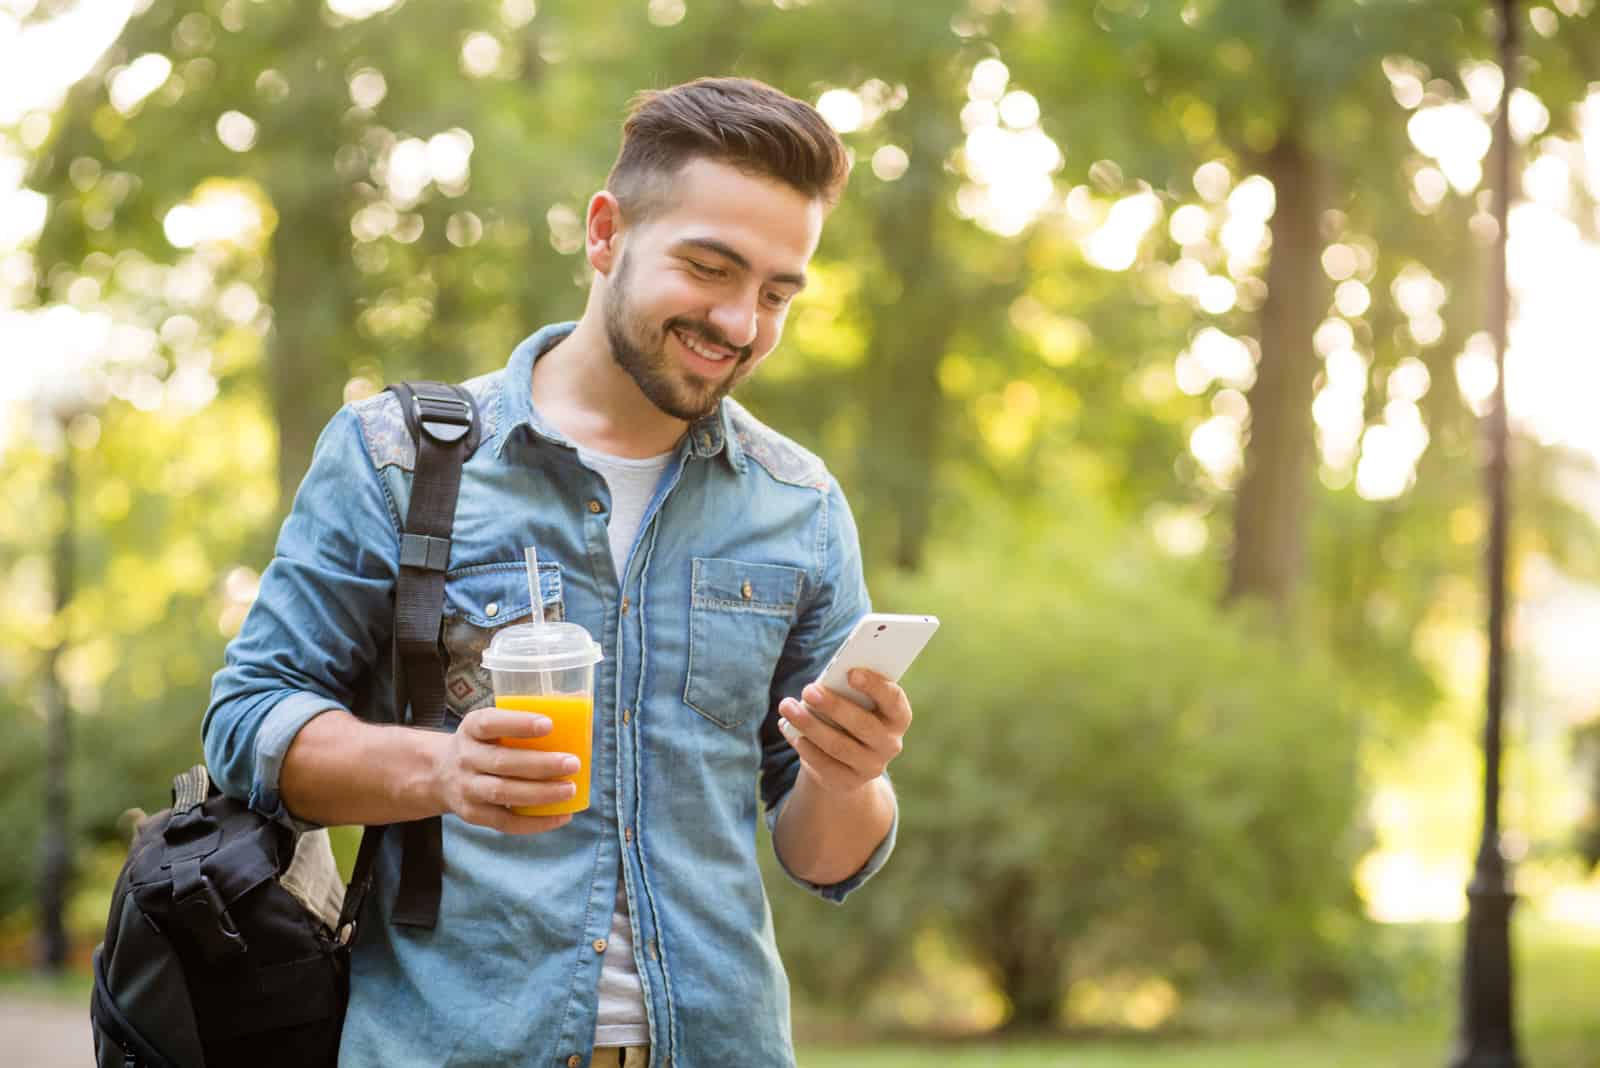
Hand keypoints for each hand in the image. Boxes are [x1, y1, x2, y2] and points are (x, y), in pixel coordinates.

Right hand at [430, 706, 578, 833]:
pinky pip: (505, 823)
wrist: (439, 774)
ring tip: (570, 790)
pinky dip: (536, 823)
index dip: (518, 724)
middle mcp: (465, 758)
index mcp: (471, 728)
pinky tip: (562, 816)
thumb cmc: (484, 743)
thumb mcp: (489, 725)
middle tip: (573, 763)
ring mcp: (467, 789)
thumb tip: (577, 707)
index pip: (490, 724)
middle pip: (502, 762)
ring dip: (540, 793)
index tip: (549, 724)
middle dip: (541, 764)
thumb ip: (521, 720)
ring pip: (503, 793)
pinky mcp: (473, 815)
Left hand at [777, 670, 911, 794]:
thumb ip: (845, 692)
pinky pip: (826, 766)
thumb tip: (820, 686)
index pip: (893, 700)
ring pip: (840, 746)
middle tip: (808, 690)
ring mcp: (872, 766)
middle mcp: (890, 744)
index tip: (850, 673)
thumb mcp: (854, 703)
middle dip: (834, 706)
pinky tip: (793, 733)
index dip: (875, 686)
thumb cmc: (850, 716)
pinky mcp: (849, 782)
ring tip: (787, 707)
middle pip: (863, 725)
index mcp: (897, 717)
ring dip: (810, 725)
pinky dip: (807, 748)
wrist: (849, 761)